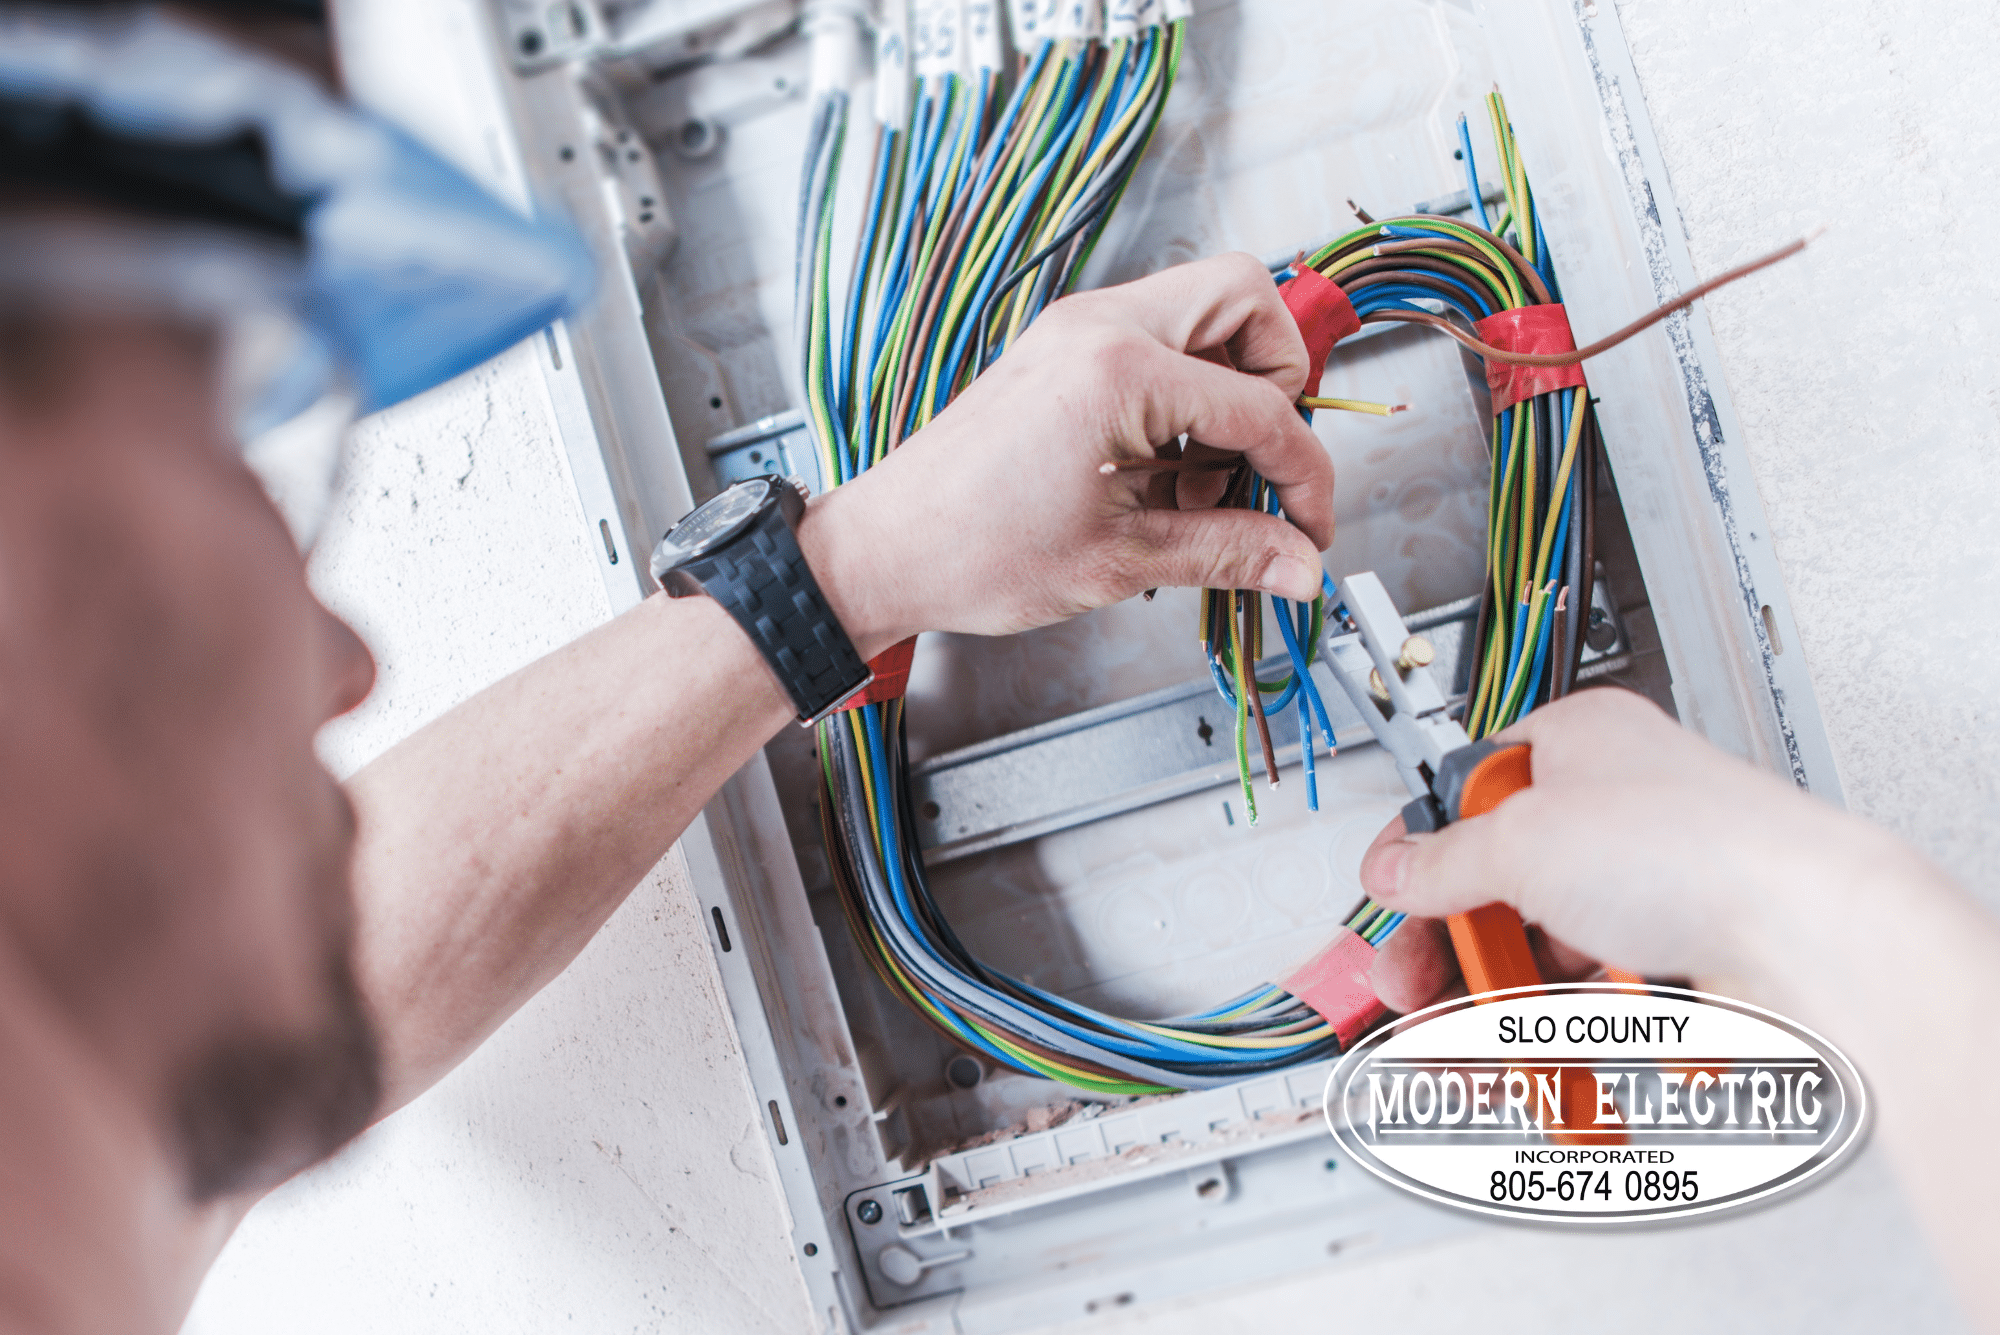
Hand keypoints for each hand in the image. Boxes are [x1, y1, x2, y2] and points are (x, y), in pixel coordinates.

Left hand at [798, 252, 1333, 653]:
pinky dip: (1183, 398)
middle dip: (1278, 382)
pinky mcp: (1062, 349)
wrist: (885, 550)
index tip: (1308, 528)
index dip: (1303, 476)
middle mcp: (1099, 326)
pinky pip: (1157, 343)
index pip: (1263, 408)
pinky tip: (1161, 476)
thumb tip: (1299, 564)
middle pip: (1247, 299)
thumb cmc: (972, 550)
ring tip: (1197, 488)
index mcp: (1119, 369)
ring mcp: (1076, 329)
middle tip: (1260, 465)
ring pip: (1204, 314)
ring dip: (1228, 393)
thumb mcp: (1120, 560)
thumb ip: (1227, 551)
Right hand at [1358, 688, 1906, 1011]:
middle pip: (1499, 886)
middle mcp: (1614, 812)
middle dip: (1448, 947)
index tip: (1389, 893)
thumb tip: (1395, 867)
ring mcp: (1647, 888)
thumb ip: (1442, 860)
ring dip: (1489, 1003)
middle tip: (1412, 986)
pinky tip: (1524, 1056)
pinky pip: (1587, 999)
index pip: (1471, 791)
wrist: (1809, 933)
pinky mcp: (1674, 958)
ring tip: (1457, 1046)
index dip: (1423, 845)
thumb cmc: (1700, 846)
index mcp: (1579, 744)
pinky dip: (1549, 1032)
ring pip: (1539, 953)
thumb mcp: (1524, 839)